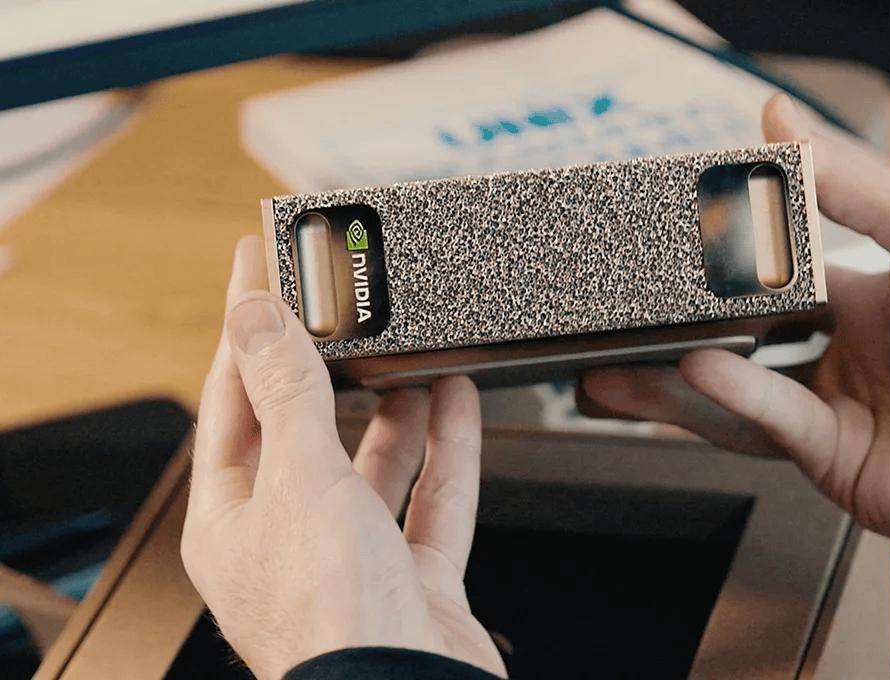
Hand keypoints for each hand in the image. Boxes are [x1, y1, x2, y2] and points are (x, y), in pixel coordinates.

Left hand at [182, 237, 505, 679]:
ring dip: (396, 410)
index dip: (247, 331)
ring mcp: (355, 560)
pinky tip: (460, 402)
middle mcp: (288, 540)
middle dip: (331, 371)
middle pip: (307, 433)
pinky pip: (434, 499)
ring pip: (374, 466)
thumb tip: (255, 317)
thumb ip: (287, 394)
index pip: (232, 402)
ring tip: (411, 353)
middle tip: (344, 307)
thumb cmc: (334, 617)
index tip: (260, 271)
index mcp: (232, 520)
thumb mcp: (302, 478)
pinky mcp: (415, 577)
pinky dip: (448, 450)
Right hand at [581, 94, 889, 552]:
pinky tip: (694, 368)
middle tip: (627, 309)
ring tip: (615, 364)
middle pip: (742, 336)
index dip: (726, 260)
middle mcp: (845, 352)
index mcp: (867, 294)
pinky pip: (764, 423)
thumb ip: (847, 177)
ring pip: (735, 389)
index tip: (676, 242)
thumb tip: (779, 115)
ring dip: (673, 379)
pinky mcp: (830, 459)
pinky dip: (728, 396)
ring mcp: (834, 407)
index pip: (775, 271)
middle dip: (682, 328)